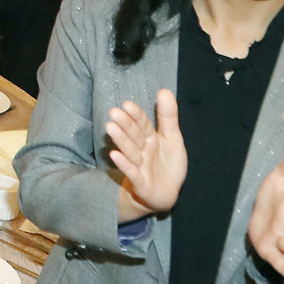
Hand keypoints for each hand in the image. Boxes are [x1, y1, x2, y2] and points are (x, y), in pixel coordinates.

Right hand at [106, 88, 187, 215]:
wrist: (167, 193)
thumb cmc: (168, 164)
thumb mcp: (172, 137)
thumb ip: (168, 116)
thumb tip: (164, 90)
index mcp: (150, 138)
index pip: (143, 124)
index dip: (136, 115)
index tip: (127, 104)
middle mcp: (142, 150)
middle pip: (134, 136)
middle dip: (125, 124)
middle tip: (114, 112)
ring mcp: (140, 166)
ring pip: (130, 151)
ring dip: (121, 140)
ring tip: (110, 127)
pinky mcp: (140, 182)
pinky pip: (132, 172)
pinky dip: (124, 164)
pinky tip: (114, 155)